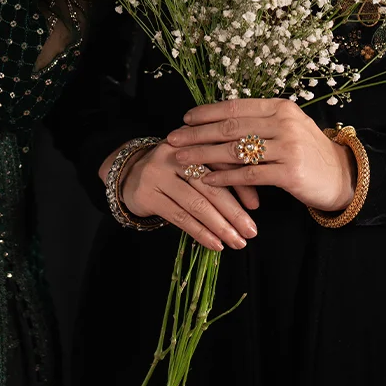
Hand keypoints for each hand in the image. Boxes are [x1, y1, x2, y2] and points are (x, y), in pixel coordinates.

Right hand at [98, 141, 257, 251]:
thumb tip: (254, 202)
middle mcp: (174, 154)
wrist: (129, 176)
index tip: (256, 207)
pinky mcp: (147, 195)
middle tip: (251, 231)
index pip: (222, 162)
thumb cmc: (173, 172)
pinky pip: (180, 217)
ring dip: (220, 227)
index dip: (241, 184)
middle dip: (233, 212)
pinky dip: (201, 233)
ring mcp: (158, 174)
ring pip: (196, 204)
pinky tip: (216, 245)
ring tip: (237, 242)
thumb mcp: (196, 164)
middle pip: (210, 185)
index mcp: (192, 141)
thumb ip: (223, 174)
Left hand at [166, 98, 356, 213]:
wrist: (342, 176)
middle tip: (173, 139)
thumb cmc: (308, 152)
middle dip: (197, 134)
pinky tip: (207, 181)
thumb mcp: (288, 127)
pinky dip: (225, 179)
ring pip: (235, 151)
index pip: (236, 106)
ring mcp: (288, 147)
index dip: (207, 112)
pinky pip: (249, 175)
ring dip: (204, 156)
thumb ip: (259, 121)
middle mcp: (284, 123)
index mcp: (281, 108)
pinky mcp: (289, 173)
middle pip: (230, 127)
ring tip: (183, 160)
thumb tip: (219, 119)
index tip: (185, 118)